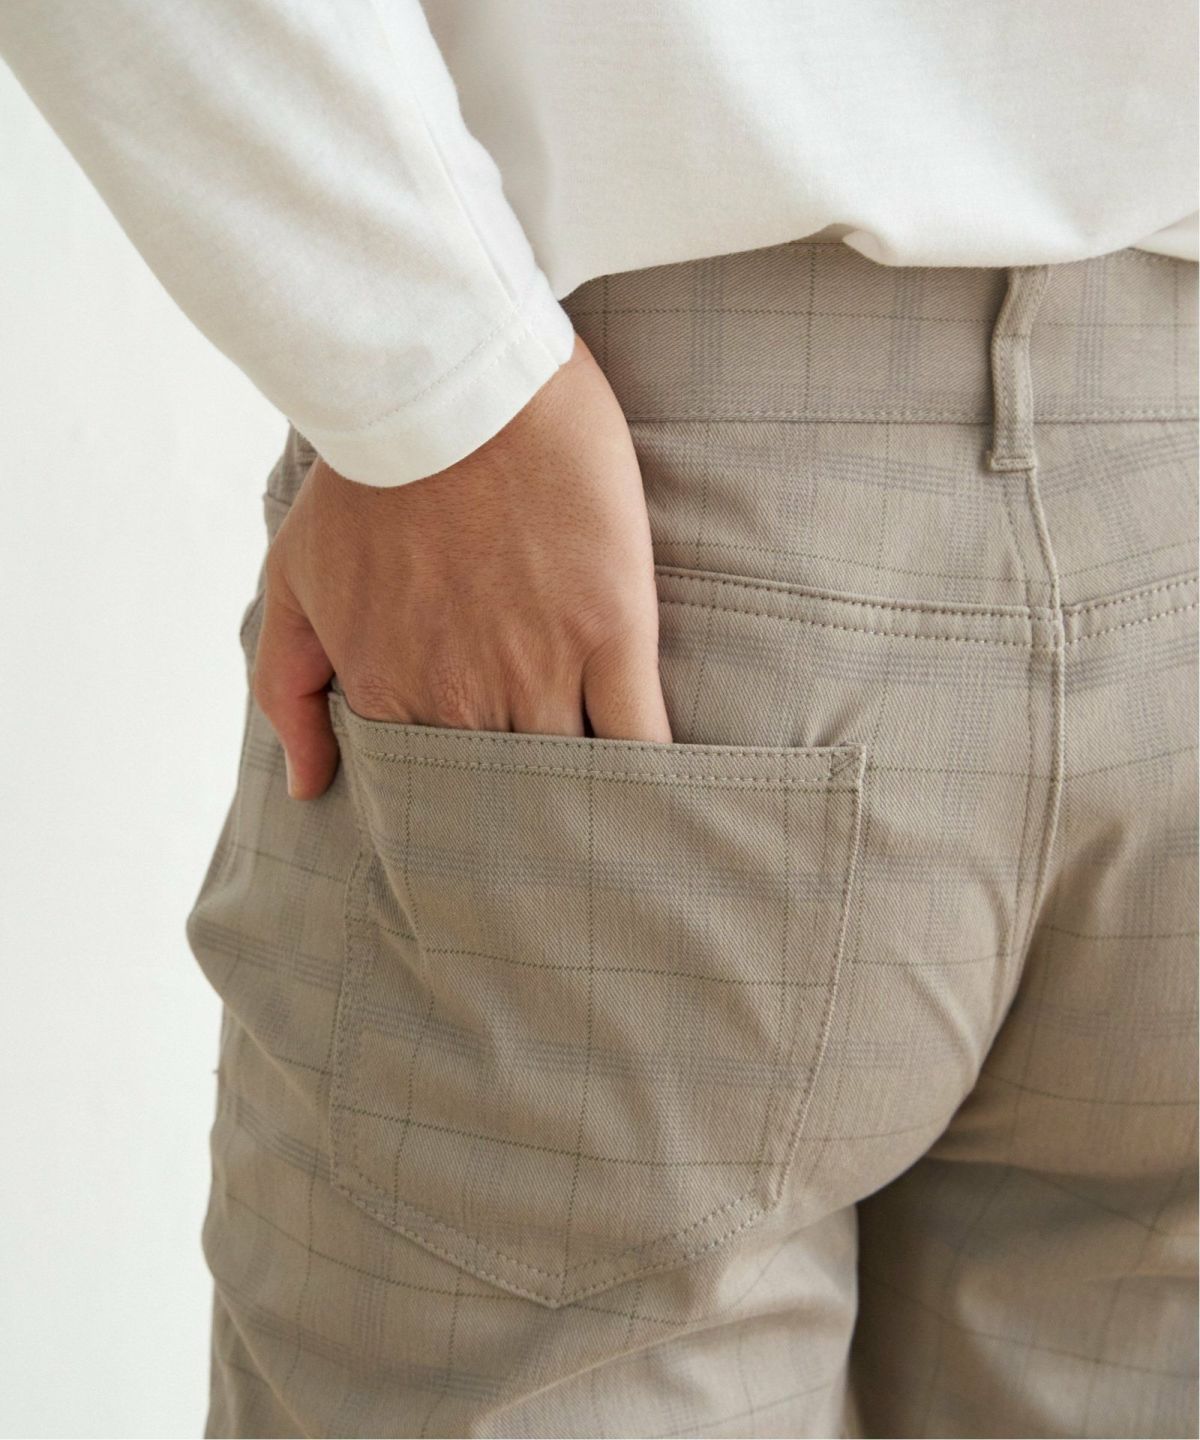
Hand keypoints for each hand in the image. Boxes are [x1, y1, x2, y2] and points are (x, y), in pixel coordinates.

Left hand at [252, 335, 671, 799]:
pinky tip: (660, 795)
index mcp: (393, 698)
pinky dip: (648, 774)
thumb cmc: (365, 479)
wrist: (445, 380)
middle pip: (509, 800)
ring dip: (587, 807)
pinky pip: (640, 735)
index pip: (434, 798)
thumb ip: (288, 692)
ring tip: (608, 825)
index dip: (460, 814)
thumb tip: (306, 786)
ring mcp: (545, 669)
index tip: (479, 822)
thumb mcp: (292, 582)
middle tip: (545, 836)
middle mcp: (467, 700)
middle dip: (525, 827)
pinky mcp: (613, 629)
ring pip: (575, 780)